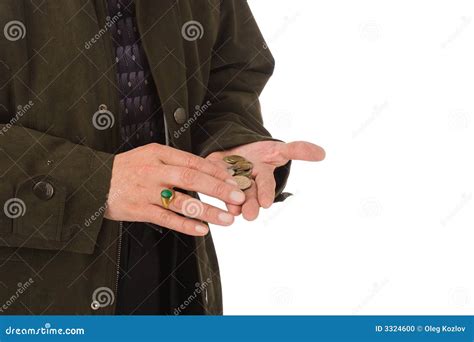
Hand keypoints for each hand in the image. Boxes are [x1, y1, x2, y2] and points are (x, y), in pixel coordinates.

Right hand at [104, 143, 245, 235]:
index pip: (193, 161)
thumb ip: (174, 162)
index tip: (234, 179)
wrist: (92, 181)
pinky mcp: (138, 210)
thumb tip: (206, 172)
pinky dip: (186, 225)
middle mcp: (154, 171)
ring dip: (207, 211)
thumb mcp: (149, 156)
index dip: (216, 171)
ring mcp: (146, 191)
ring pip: (182, 202)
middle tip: (238, 197)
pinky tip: (202, 231)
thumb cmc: (126, 169)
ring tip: (227, 219)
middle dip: (218, 189)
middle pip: (192, 179)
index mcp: (159, 154)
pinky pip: (166, 219)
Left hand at [206, 141, 324, 219]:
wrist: (236, 149)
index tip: (266, 203)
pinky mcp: (212, 174)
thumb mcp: (278, 149)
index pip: (265, 185)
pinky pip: (210, 180)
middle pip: (248, 195)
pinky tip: (208, 193)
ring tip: (232, 211)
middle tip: (248, 216)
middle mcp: (246, 183)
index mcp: (261, 176)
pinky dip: (210, 186)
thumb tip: (322, 153)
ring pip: (229, 193)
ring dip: (231, 202)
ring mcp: (228, 180)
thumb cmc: (260, 153)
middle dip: (249, 205)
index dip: (265, 193)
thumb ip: (298, 150)